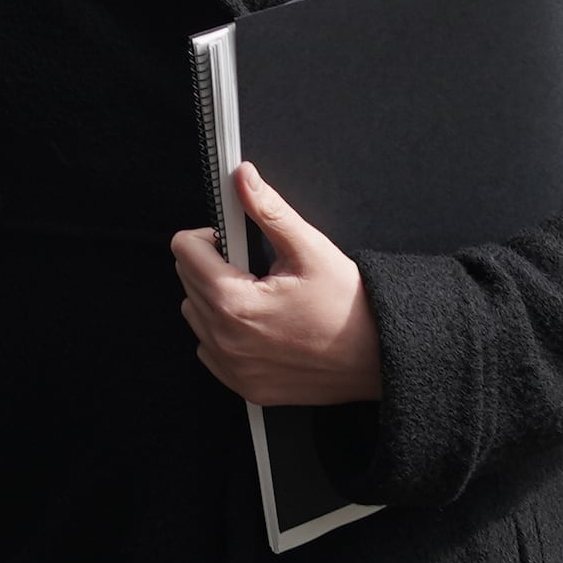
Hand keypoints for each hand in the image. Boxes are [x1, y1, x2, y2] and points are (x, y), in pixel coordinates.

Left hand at [172, 164, 381, 407]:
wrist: (378, 359)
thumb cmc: (349, 308)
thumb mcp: (310, 249)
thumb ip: (269, 210)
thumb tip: (243, 177)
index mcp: (234, 302)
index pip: (184, 250)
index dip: (211, 234)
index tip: (234, 238)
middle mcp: (225, 339)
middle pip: (187, 280)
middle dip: (214, 264)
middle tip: (255, 266)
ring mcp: (232, 367)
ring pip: (195, 314)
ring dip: (214, 298)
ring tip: (259, 295)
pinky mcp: (243, 385)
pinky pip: (209, 348)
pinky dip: (223, 332)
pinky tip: (258, 324)